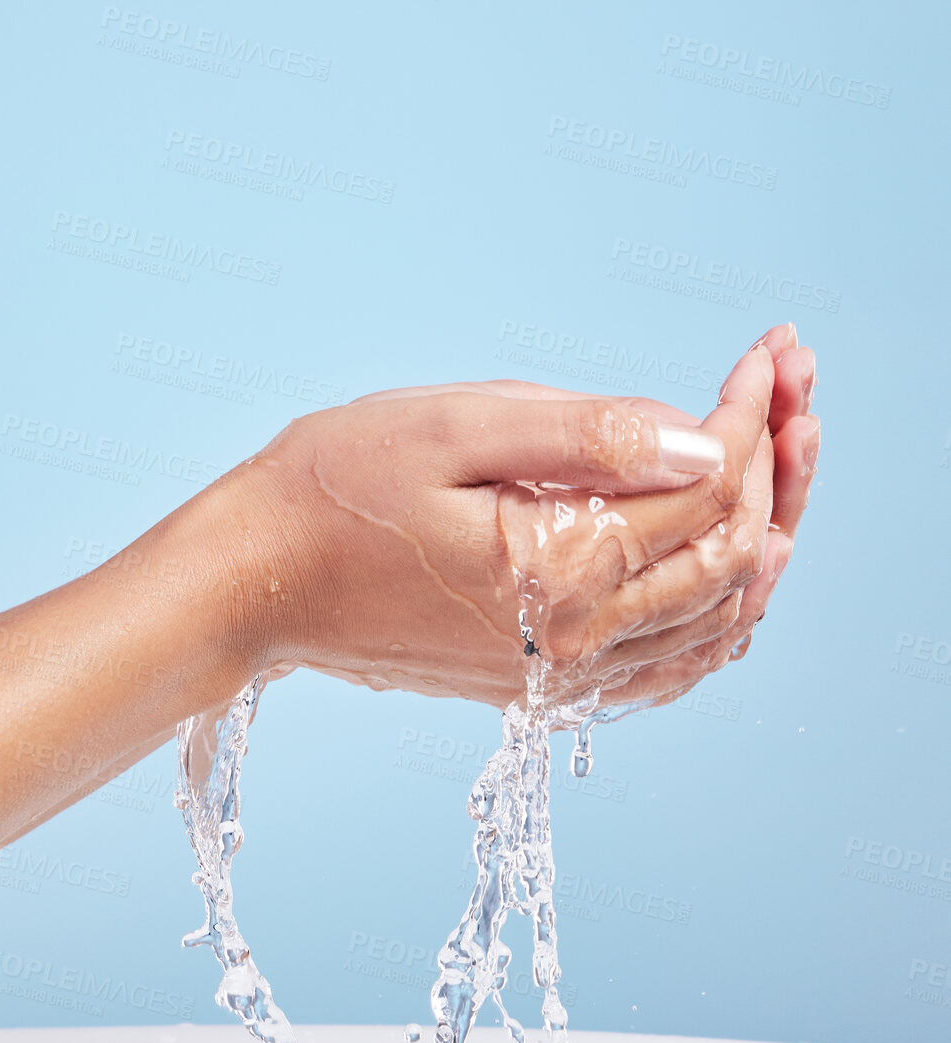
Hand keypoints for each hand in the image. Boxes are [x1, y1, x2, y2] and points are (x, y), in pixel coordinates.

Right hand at [212, 331, 814, 711]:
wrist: (257, 584)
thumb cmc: (335, 490)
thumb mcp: (452, 427)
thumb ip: (585, 434)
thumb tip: (701, 435)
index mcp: (560, 568)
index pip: (707, 490)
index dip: (750, 414)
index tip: (764, 351)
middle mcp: (574, 641)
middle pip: (731, 558)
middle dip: (775, 466)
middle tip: (788, 388)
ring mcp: (559, 676)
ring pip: (711, 624)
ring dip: (763, 541)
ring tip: (779, 462)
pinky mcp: (539, 687)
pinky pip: (661, 672)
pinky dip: (713, 621)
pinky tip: (729, 575)